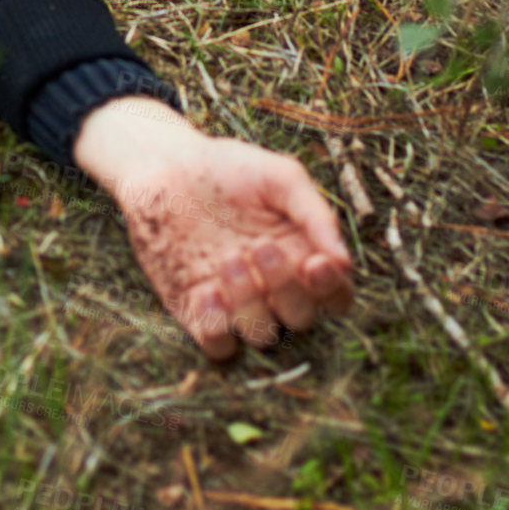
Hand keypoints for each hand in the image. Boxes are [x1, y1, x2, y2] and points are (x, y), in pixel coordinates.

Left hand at [73, 97, 353, 357]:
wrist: (165, 166)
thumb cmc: (227, 168)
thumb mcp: (279, 176)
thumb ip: (315, 213)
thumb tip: (343, 261)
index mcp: (301, 256)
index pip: (335, 294)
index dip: (332, 288)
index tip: (316, 262)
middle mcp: (273, 287)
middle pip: (301, 318)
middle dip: (286, 289)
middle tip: (261, 247)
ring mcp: (235, 303)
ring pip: (261, 335)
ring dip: (250, 304)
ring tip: (227, 258)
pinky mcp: (197, 310)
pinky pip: (217, 344)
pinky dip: (217, 328)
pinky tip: (207, 289)